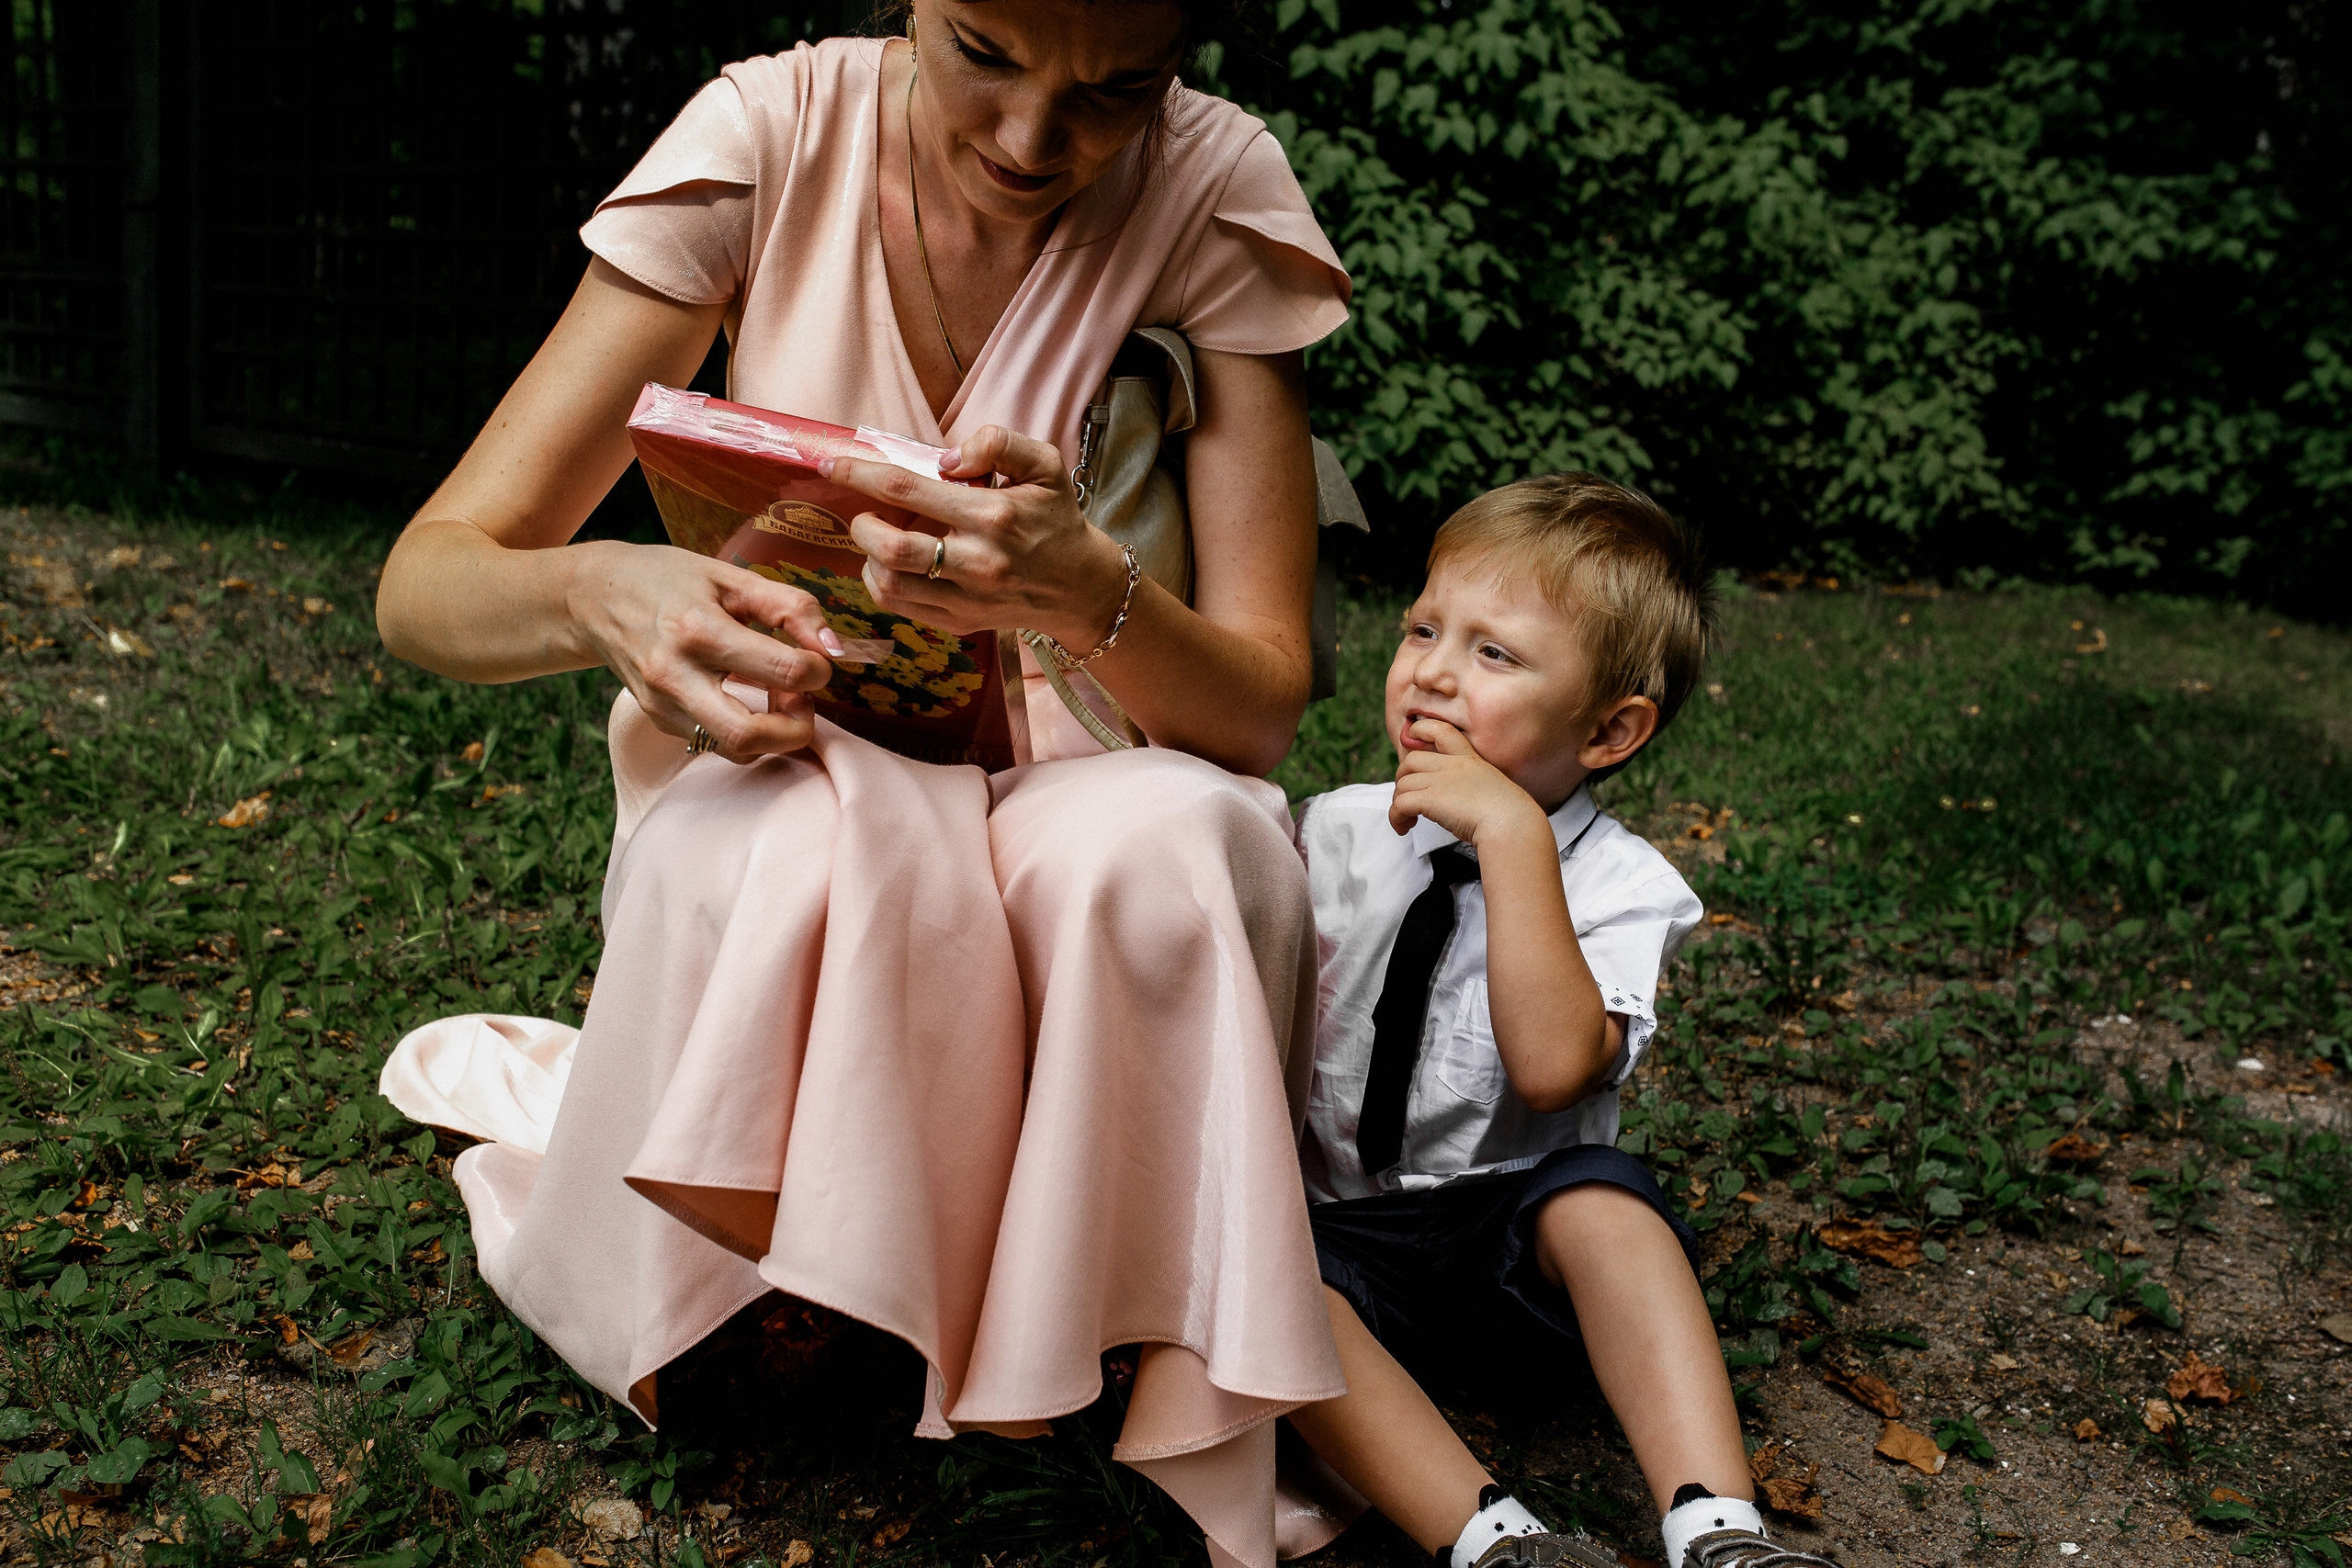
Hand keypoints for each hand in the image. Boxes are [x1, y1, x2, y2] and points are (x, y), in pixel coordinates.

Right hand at [569, 541, 843, 762]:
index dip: (819, 671)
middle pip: (753, 736)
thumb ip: (791, 607)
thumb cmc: (669, 579)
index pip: (786, 672)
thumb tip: (834, 648)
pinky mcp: (659, 719)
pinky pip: (715, 743)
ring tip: (778, 697)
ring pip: (735, 751)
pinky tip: (748, 697)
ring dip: (774, 735)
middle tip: (803, 700)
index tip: (817, 659)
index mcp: (699, 629)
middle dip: (798, 728)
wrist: (592, 597)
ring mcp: (663, 705)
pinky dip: (747, 730)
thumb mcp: (730, 576)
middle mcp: (676, 675)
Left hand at [825, 425, 1127, 649]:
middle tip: (865, 513)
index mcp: (994, 515)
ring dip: (870, 557)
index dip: (860, 474)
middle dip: (862, 524)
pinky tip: (893, 565)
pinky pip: (900, 607)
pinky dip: (882, 583)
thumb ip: (999, 444)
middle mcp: (979, 561)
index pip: (907, 489)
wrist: (1080, 587)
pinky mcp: (961, 623)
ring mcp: (968, 599)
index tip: (832, 465)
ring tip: (881, 540)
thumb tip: (946, 458)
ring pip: (890, 584)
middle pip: (892, 547)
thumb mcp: (1045, 466)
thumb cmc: (1056, 520)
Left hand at [1388, 718, 1552, 846]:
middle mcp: (1453, 765)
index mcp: (1469, 759)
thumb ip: (1471, 785)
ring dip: (1399, 803)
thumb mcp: (1492, 788)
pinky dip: (1395, 818)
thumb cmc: (1509, 813)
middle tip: (1408, 797)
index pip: (1441, 730)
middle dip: (1402, 778)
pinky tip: (1404, 827)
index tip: (1411, 738)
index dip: (1422, 730)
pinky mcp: (1430, 799)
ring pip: (1402, 784)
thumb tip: (1457, 800)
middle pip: (1411, 760)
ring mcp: (1440, 780)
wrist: (1512, 823)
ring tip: (1407, 819)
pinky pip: (1400, 804)